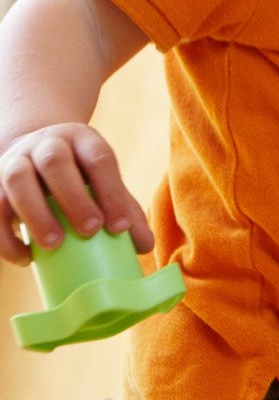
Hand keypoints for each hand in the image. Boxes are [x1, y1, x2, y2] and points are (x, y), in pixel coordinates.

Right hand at [0, 123, 153, 265]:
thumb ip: (125, 210)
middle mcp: (45, 144)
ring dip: (35, 213)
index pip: (98, 158)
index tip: (120, 228)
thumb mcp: (104, 182)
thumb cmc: (80, 177)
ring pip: (17, 178)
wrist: (34, 157)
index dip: (111, 192)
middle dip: (73, 197)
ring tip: (53, 245)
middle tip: (90, 230)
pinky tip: (26, 258)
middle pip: (54, 161)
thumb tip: (143, 245)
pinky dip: (6, 236)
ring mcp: (14, 160)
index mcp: (82, 140)